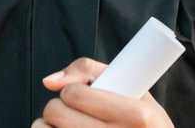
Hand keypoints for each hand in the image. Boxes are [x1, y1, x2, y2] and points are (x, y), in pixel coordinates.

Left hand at [30, 57, 174, 127]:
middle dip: (59, 106)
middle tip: (74, 111)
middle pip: (56, 112)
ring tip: (69, 126)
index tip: (80, 94)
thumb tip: (49, 81)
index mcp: (134, 116)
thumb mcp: (135, 91)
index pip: (75, 94)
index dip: (72, 90)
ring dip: (49, 125)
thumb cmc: (145, 124)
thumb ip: (90, 72)